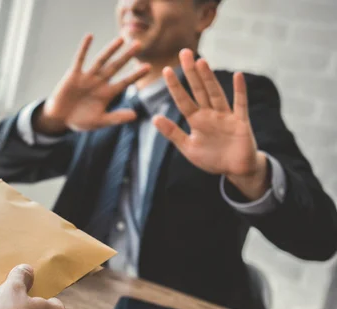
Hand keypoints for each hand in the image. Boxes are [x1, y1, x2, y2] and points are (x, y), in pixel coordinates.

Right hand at [35, 34, 150, 133]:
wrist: (61, 118)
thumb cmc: (80, 120)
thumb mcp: (99, 121)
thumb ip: (116, 118)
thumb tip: (135, 115)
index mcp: (107, 93)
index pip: (124, 82)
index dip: (135, 75)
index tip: (148, 67)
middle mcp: (99, 82)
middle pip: (115, 67)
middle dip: (126, 56)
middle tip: (139, 44)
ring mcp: (87, 77)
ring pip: (101, 61)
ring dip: (110, 50)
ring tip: (121, 39)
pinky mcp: (74, 75)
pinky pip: (80, 59)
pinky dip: (84, 48)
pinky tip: (89, 36)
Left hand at [153, 49, 268, 200]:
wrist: (235, 170)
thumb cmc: (211, 158)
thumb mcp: (188, 147)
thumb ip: (173, 133)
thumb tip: (154, 118)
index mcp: (197, 120)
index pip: (183, 100)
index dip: (175, 86)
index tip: (166, 70)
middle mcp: (210, 114)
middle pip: (199, 90)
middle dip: (191, 72)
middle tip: (184, 52)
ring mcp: (226, 116)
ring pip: (216, 94)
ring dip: (209, 78)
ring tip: (201, 61)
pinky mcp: (241, 123)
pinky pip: (240, 104)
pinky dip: (240, 91)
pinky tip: (237, 75)